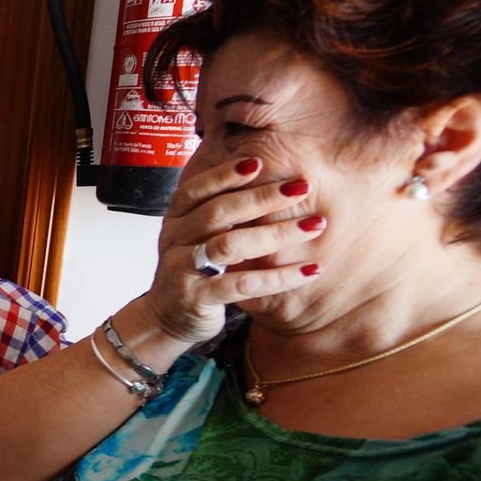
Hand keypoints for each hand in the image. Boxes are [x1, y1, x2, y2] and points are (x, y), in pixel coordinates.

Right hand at [144, 157, 326, 344]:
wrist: (166, 318)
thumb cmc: (190, 271)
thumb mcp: (194, 237)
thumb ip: (217, 212)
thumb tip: (261, 173)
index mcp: (175, 220)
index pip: (195, 190)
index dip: (225, 175)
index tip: (259, 161)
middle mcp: (174, 241)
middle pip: (217, 213)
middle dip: (262, 197)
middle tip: (300, 187)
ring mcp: (182, 270)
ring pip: (230, 246)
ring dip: (276, 233)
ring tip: (314, 224)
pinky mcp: (197, 299)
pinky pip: (242, 285)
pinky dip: (279, 277)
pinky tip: (310, 270)